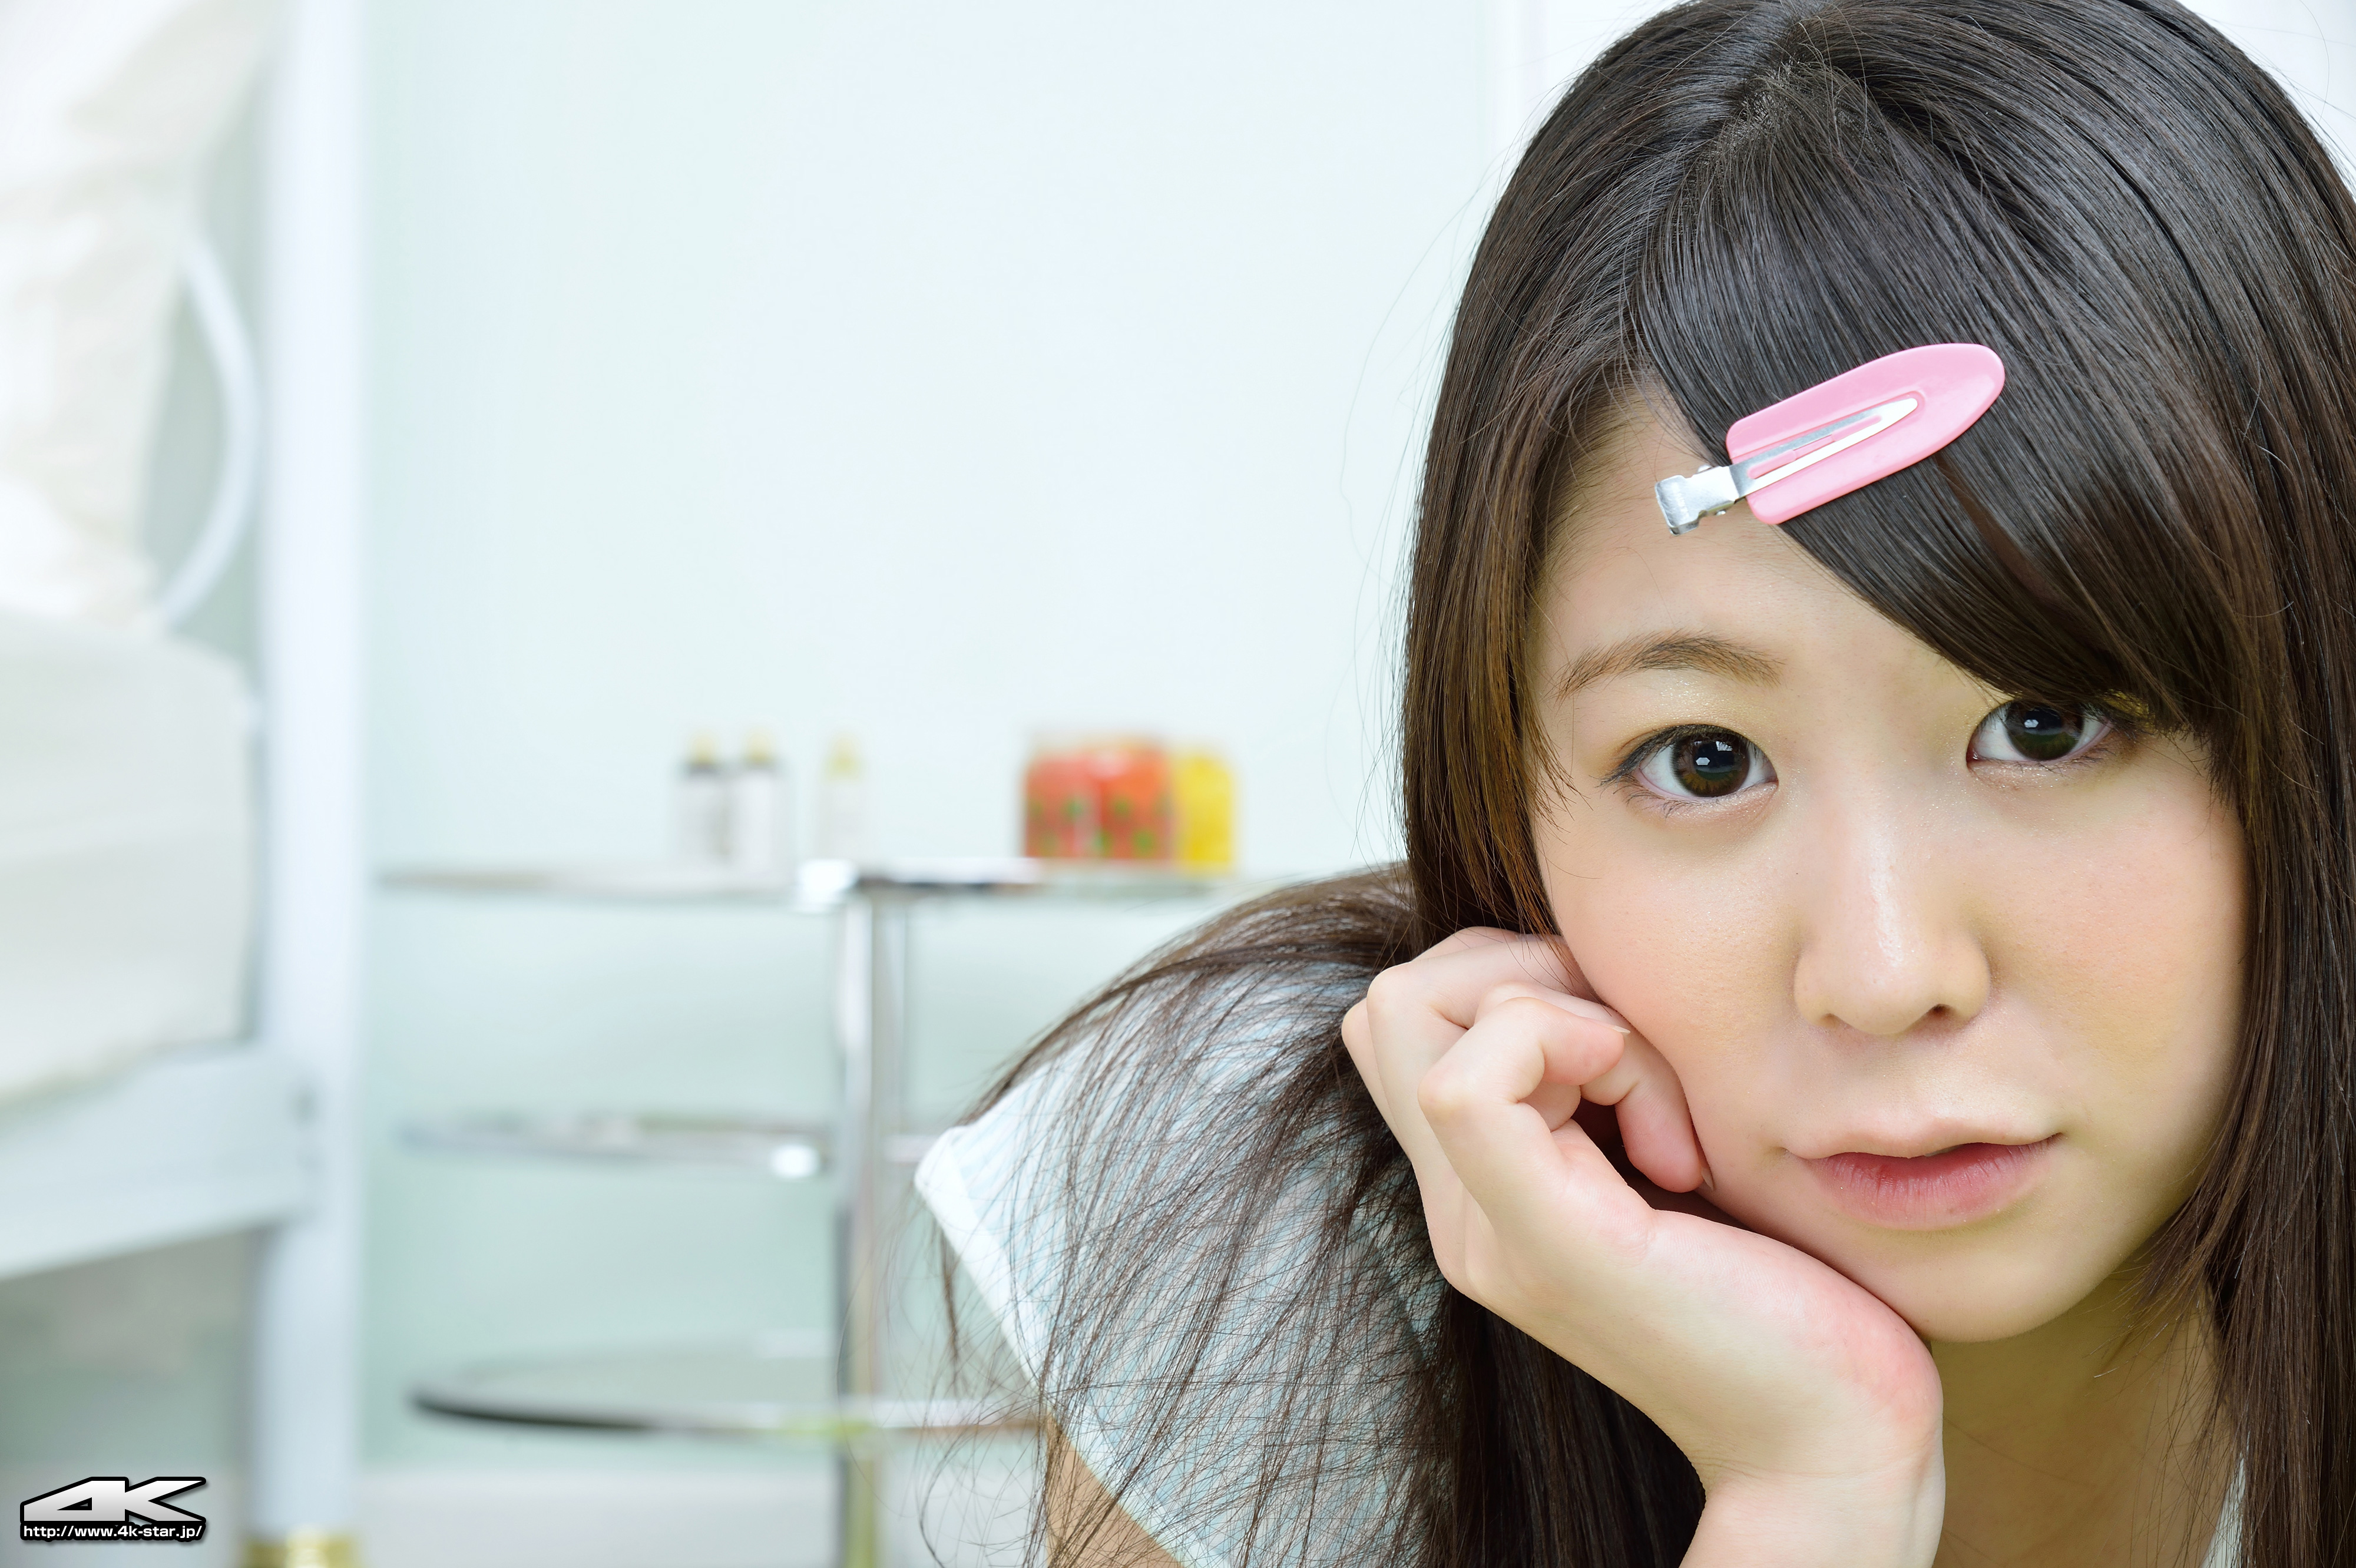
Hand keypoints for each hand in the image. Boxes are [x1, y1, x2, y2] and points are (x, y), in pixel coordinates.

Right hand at [1342, 929, 1944, 1566]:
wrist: (1837, 1442)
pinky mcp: (1540, 1244)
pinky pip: (1474, 1082)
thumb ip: (1606, 1082)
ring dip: (1571, 1015)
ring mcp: (1484, 1234)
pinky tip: (1670, 1140)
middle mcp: (1459, 1215)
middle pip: (1396, 998)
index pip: (1405, 1014)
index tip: (1632, 1056)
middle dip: (1528, 975)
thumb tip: (1589, 973)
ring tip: (1667, 1122)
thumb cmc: (1791, 1286)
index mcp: (1483, 1193)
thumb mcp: (1671, 1146)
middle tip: (1637, 1063)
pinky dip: (1577, 1048)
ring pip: (1420, 1011)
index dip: (1513, 980)